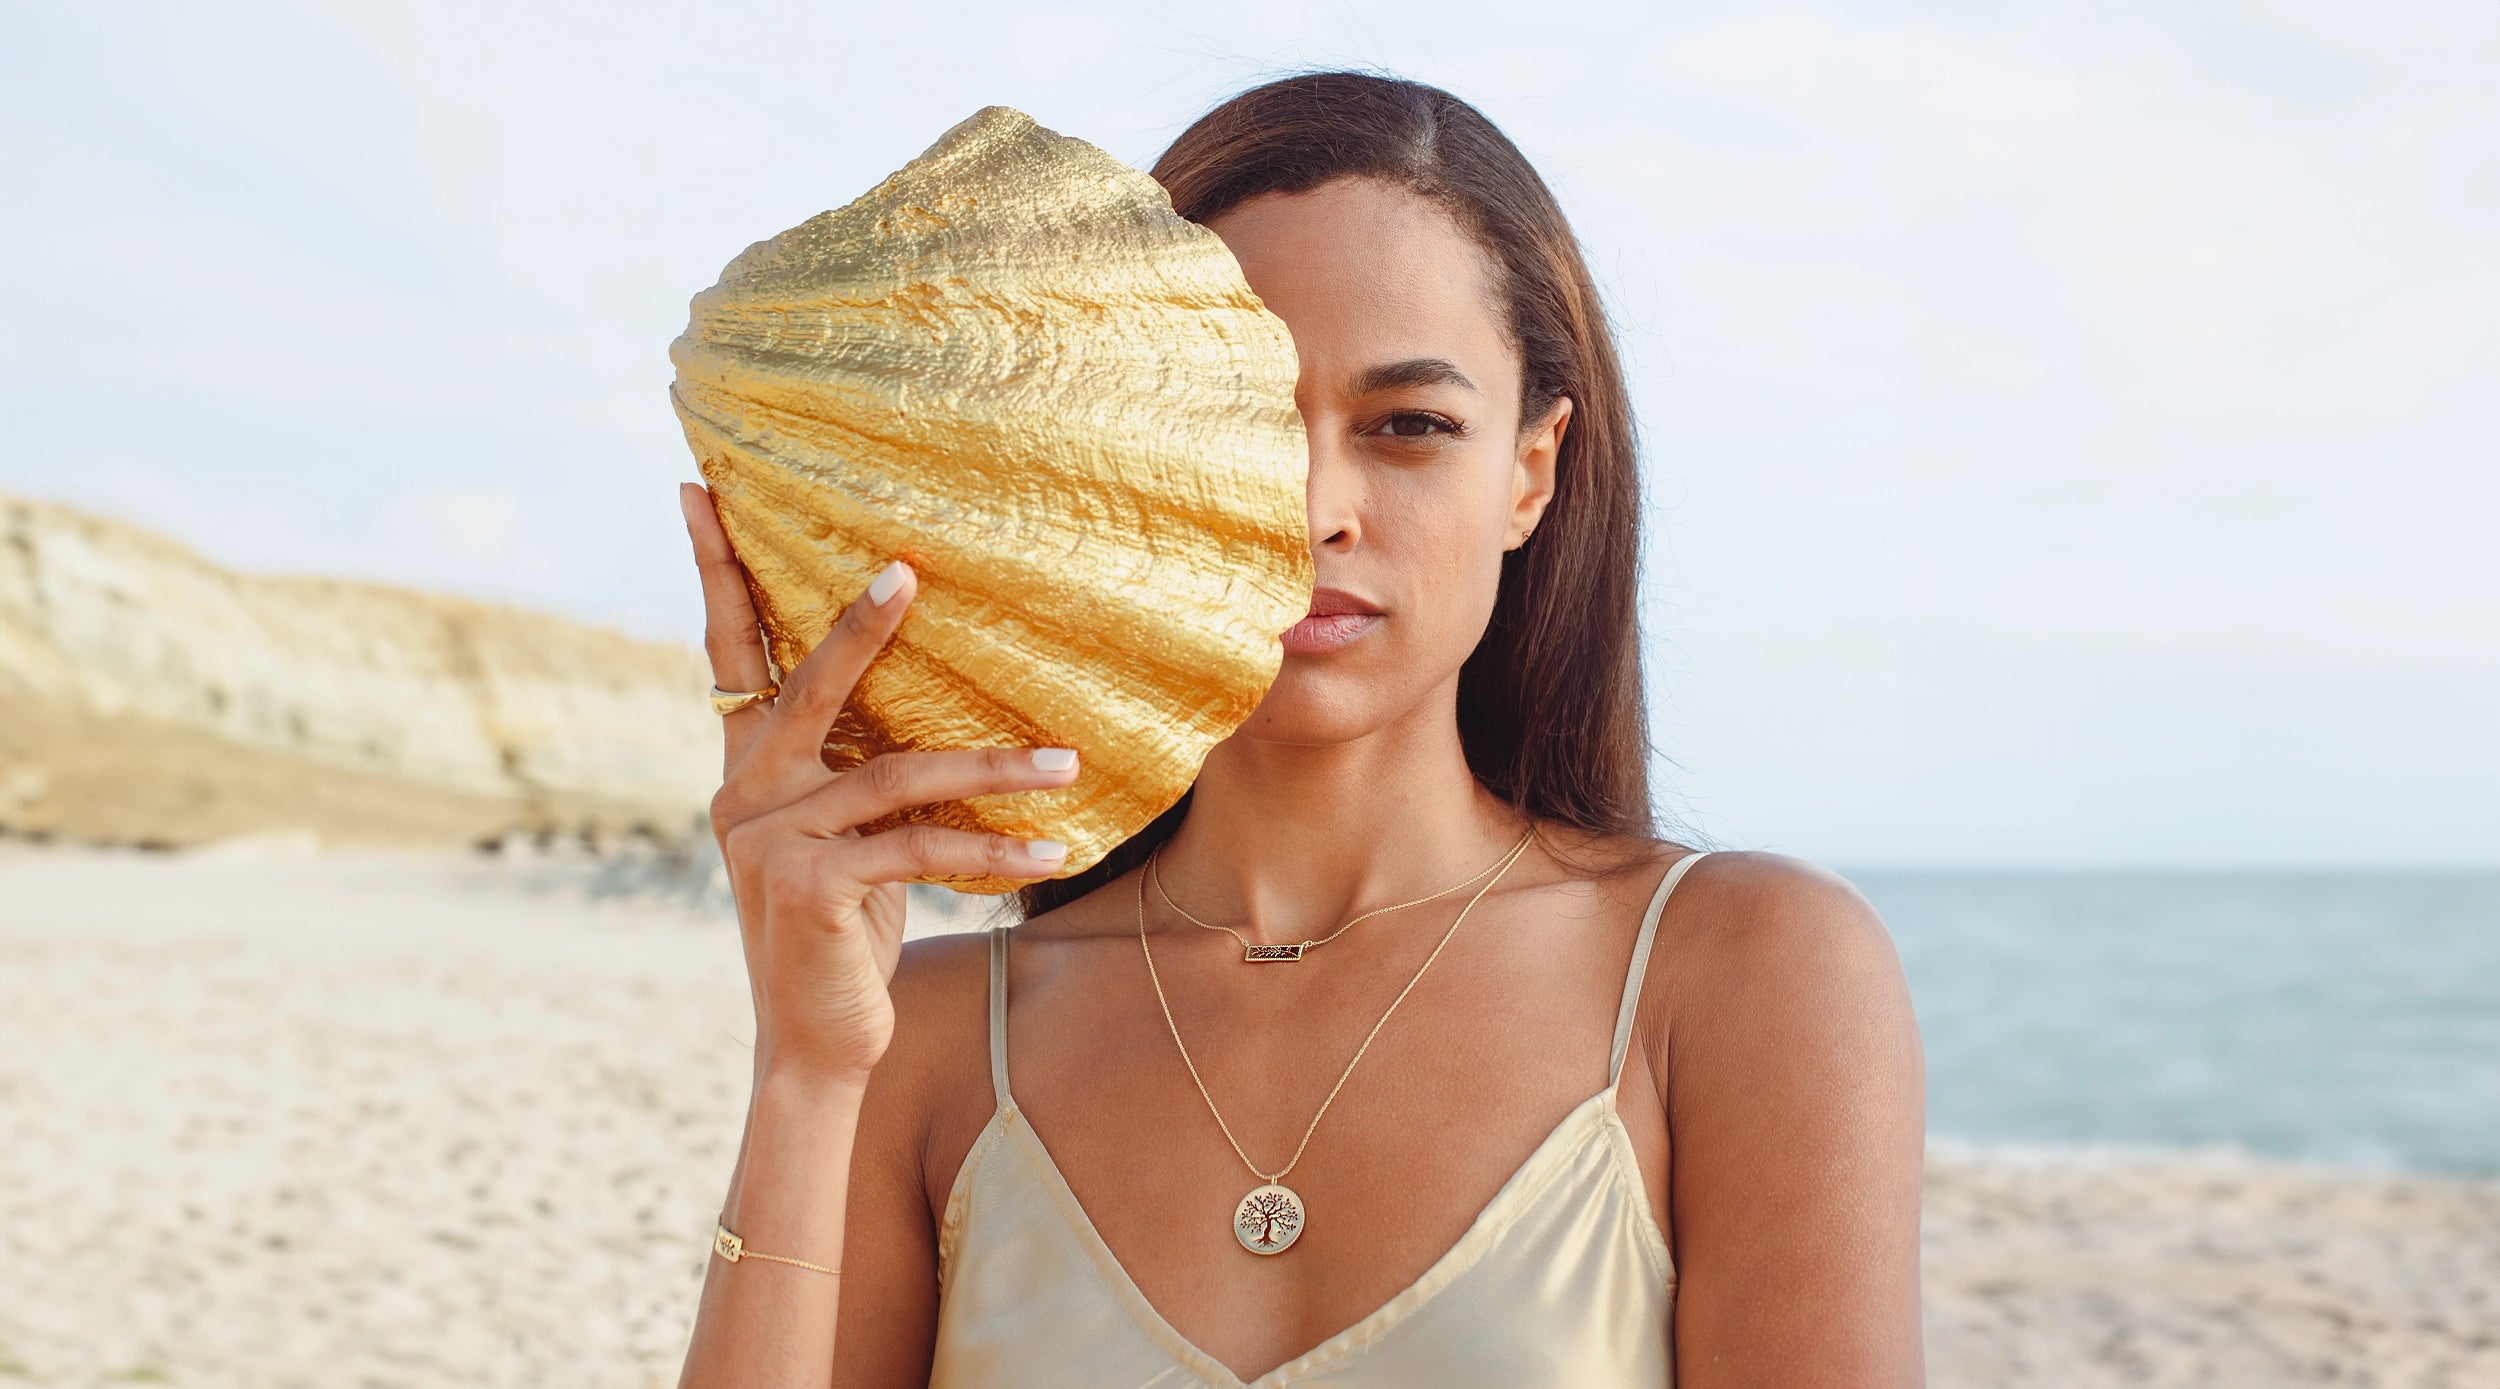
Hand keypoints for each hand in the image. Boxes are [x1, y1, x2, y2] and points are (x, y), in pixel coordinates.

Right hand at [680, 483, 1077, 1081]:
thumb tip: (930, 700)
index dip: (715, 570)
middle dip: (860, 625)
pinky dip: (991, 849)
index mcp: (747, 766)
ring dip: (995, 769)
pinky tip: (1051, 852)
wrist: (816, 1041)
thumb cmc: (845, 930)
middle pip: (806, 685)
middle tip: (907, 570)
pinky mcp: (809, 885)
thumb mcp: (851, 839)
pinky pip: (917, 845)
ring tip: (1067, 762)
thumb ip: (860, 774)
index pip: (728, 651)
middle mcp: (744, 791)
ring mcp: (768, 838)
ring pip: (897, 772)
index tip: (701, 488)